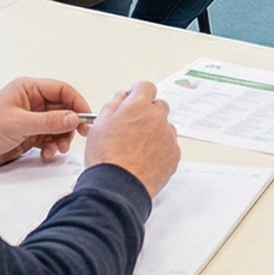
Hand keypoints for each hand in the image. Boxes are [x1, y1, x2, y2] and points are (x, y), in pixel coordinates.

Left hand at [0, 77, 91, 171]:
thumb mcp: (19, 123)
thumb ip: (48, 122)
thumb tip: (73, 118)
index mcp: (29, 89)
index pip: (62, 90)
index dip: (76, 103)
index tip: (85, 118)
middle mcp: (32, 102)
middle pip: (63, 109)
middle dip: (70, 124)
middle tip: (77, 136)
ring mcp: (30, 120)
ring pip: (57, 126)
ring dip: (61, 138)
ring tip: (57, 148)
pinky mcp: (28, 136)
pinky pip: (48, 139)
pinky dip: (51, 147)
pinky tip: (46, 154)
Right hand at [85, 80, 179, 195]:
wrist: (117, 187)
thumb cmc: (106, 158)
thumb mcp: (99, 125)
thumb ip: (113, 106)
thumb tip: (121, 98)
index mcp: (138, 106)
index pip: (145, 87)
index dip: (138, 93)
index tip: (133, 100)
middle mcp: (157, 118)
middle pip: (158, 107)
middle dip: (147, 113)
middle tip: (133, 128)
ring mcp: (168, 136)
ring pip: (165, 127)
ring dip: (155, 132)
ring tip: (137, 149)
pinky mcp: (174, 155)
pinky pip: (170, 146)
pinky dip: (161, 150)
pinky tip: (145, 160)